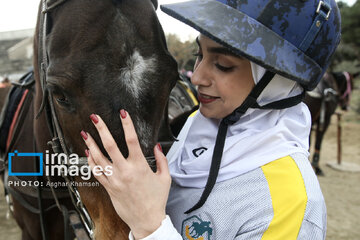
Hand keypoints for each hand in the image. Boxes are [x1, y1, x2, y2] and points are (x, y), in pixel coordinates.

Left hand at [82, 110, 170, 238]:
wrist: (147, 220)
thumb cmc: (157, 200)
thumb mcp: (165, 177)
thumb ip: (161, 160)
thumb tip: (157, 146)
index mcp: (140, 166)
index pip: (131, 139)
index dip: (127, 124)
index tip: (123, 113)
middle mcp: (125, 171)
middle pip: (110, 145)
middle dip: (101, 129)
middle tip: (95, 118)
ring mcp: (115, 180)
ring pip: (98, 158)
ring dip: (91, 144)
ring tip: (85, 133)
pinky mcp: (109, 188)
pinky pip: (96, 172)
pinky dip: (91, 162)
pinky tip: (88, 153)